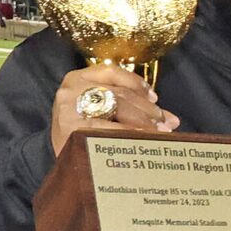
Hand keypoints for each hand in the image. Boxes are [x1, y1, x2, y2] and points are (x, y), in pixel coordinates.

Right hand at [51, 66, 178, 157]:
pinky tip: (143, 139)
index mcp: (78, 78)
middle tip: (166, 124)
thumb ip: (131, 109)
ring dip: (143, 120)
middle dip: (148, 109)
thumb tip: (171, 119)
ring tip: (160, 132)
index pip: (112, 72)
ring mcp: (70, 107)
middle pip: (119, 93)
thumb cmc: (84, 133)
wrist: (59, 158)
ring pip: (116, 107)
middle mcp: (72, 89)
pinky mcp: (71, 127)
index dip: (136, 83)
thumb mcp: (100, 112)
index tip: (155, 98)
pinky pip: (107, 128)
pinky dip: (129, 132)